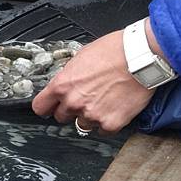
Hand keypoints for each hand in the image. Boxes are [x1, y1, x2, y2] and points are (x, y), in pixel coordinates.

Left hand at [32, 31, 154, 132]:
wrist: (141, 56)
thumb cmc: (114, 50)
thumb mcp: (81, 56)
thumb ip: (70, 75)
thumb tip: (66, 82)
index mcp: (62, 84)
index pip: (40, 107)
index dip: (46, 107)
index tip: (50, 107)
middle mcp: (74, 102)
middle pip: (61, 117)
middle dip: (71, 110)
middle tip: (86, 98)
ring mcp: (92, 115)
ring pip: (83, 124)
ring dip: (90, 116)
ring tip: (104, 100)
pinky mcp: (110, 123)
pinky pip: (103, 130)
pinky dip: (108, 122)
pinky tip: (115, 108)